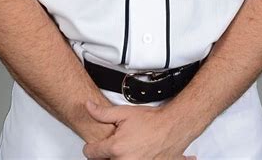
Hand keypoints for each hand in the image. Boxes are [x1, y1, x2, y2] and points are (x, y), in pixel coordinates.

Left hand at [82, 100, 196, 159]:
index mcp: (116, 148)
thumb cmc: (152, 121)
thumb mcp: (124, 113)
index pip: (92, 153)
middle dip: (105, 155)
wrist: (172, 127)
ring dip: (117, 158)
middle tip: (114, 146)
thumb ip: (103, 113)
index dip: (91, 147)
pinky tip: (136, 154)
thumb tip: (89, 107)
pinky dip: (132, 159)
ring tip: (126, 150)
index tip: (93, 146)